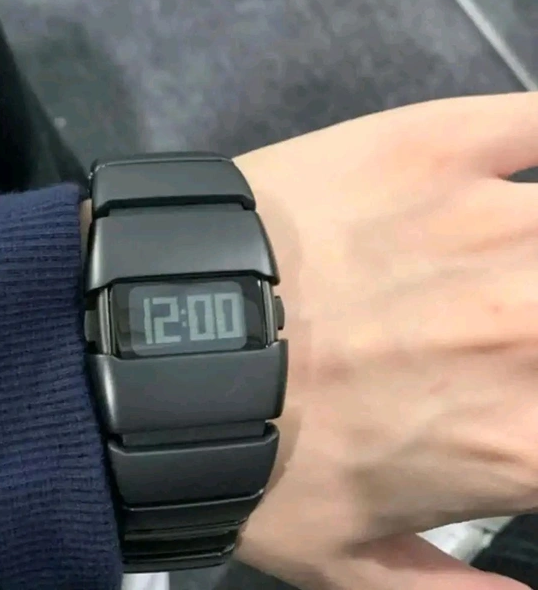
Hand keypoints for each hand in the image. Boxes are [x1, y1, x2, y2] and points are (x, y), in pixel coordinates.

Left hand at [234, 93, 537, 589]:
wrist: (164, 349)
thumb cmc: (252, 460)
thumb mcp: (350, 569)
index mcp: (520, 438)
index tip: (521, 396)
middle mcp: (528, 325)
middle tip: (502, 326)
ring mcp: (486, 223)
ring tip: (503, 269)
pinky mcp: (431, 150)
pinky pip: (535, 120)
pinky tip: (517, 171)